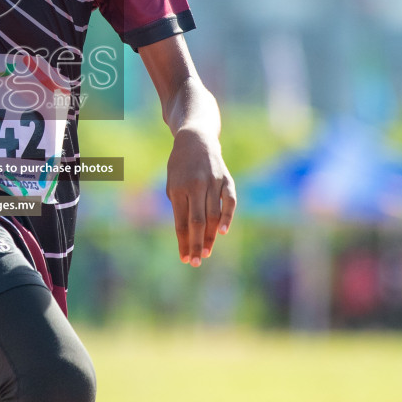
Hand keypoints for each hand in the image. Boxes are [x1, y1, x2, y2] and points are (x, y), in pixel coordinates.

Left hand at [167, 129, 235, 266]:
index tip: (184, 259)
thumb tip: (185, 233)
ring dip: (210, 236)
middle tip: (196, 262)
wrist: (195, 139)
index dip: (183, 242)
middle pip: (197, 222)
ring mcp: (212, 183)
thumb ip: (178, 206)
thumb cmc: (180, 166)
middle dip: (196, 244)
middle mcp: (195, 186)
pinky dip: (227, 217)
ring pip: (213, 215)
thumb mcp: (171, 183)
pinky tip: (222, 232)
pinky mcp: (226, 179)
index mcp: (178, 189)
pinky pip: (229, 201)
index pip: (181, 223)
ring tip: (206, 252)